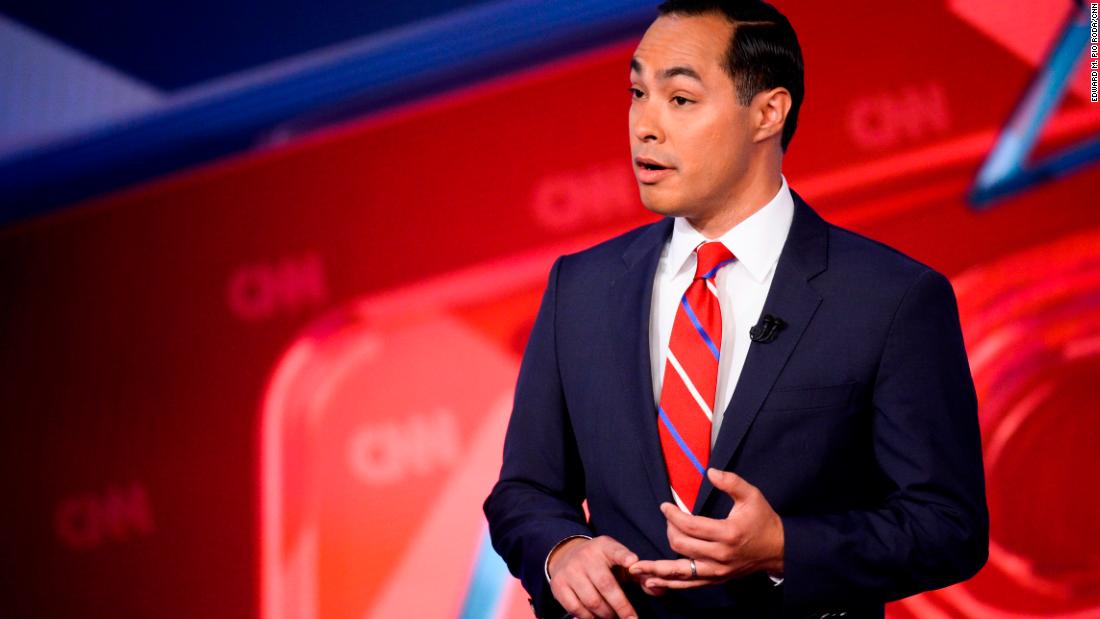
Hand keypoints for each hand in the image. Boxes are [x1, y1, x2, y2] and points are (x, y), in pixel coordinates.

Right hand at [547, 535, 640, 618]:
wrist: (566, 555)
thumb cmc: (600, 562)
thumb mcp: (618, 559)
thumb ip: (638, 574)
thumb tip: (658, 590)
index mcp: (604, 547)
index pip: (615, 550)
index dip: (624, 556)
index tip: (632, 562)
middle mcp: (586, 557)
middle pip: (606, 585)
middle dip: (622, 607)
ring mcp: (570, 571)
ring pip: (592, 601)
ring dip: (606, 614)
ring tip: (614, 617)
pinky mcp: (559, 586)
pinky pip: (576, 608)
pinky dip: (589, 617)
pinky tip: (597, 617)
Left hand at [629, 468, 783, 589]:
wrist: (779, 550)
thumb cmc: (764, 520)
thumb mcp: (752, 496)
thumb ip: (731, 482)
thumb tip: (710, 472)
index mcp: (727, 534)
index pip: (691, 526)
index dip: (673, 515)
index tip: (665, 506)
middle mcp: (720, 555)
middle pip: (681, 546)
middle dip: (668, 530)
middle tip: (668, 519)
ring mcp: (717, 571)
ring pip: (680, 572)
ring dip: (656, 570)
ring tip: (635, 568)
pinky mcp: (716, 580)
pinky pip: (689, 584)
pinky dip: (670, 584)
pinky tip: (653, 582)